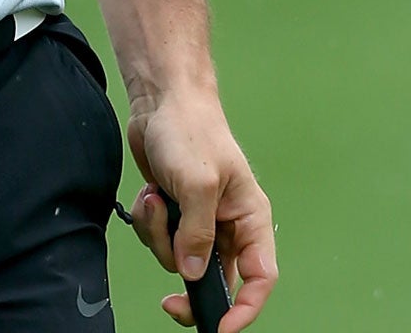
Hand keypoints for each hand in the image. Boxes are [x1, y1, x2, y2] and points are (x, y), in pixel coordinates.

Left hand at [126, 91, 276, 329]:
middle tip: (170, 305)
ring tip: (157, 201)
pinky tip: (150, 194)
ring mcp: (199, 219)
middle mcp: (228, 224)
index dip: (246, 308)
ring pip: (180, 260)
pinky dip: (149, 223)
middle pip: (216, 279)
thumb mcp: (198, 183)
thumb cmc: (191, 130)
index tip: (222, 327)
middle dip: (190, 286)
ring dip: (160, 238)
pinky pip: (159, 240)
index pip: (261, 277)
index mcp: (250, 217)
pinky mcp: (174, 212)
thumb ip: (197, 233)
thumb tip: (193, 274)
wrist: (161, 100)